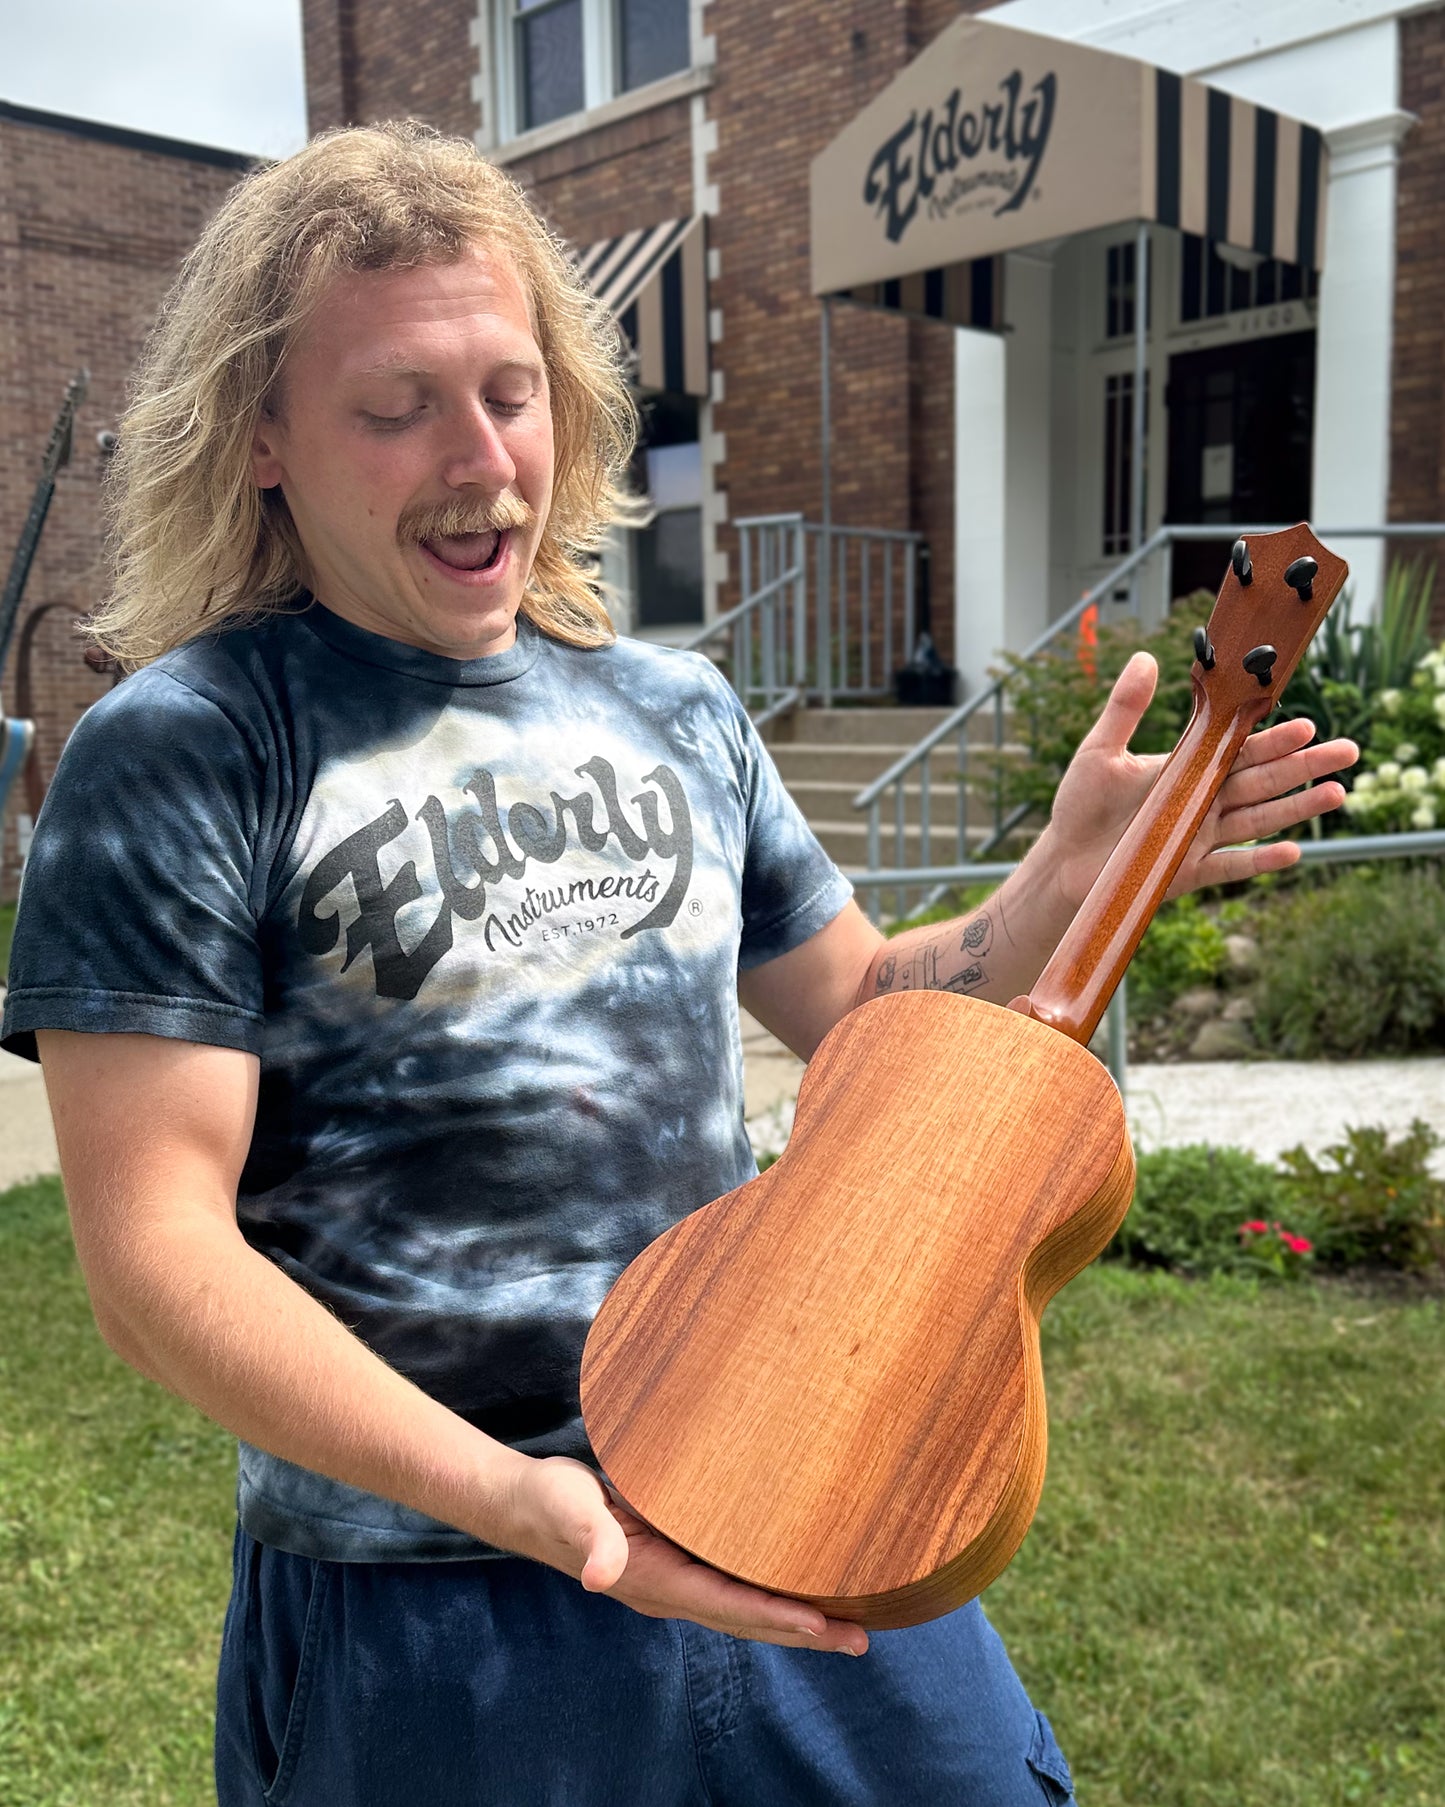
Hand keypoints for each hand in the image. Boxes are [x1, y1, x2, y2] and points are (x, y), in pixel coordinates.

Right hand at [501, 1454, 868, 1654]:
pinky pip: (734, 1585)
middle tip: (862, 1638)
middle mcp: (671, 1590)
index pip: (727, 1604)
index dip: (775, 1614)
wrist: (527, 1505)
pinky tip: (795, 1586)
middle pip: (749, 1618)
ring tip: (848, 1624)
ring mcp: (674, 1580)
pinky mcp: (675, 1560)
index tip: (822, 1623)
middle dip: (804, 1631)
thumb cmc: (550, 1502)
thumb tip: (598, 1576)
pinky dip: (771, 1593)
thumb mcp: (569, 1510)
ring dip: (796, 1619)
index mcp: (654, 1580)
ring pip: (746, 1607)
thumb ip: (590, 1539)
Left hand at [1046, 651, 1357, 910]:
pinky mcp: (1189, 872)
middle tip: (1348, 751)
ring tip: (1336, 793)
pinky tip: (1294, 851)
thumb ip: (1125, 708)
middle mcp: (1202, 802)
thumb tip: (1145, 658)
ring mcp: (1200, 837)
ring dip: (1297, 808)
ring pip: (1259, 820)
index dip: (1273, 739)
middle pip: (1264, 780)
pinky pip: (1232, 867)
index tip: (1306, 724)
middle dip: (1306, 766)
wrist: (1064, 862)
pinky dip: (1261, 861)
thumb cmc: (1080, 806)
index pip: (1239, 750)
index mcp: (1187, 769)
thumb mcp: (1099, 751)